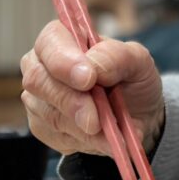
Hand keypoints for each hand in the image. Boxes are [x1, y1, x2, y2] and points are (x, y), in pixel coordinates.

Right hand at [20, 21, 165, 155]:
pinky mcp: (41, 125)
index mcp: (65, 38)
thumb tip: (93, 66)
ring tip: (109, 130)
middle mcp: (43, 65)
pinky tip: (101, 138)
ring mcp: (39, 96)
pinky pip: (53, 135)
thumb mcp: (138, 62)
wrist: (139, 116)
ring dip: (81, 126)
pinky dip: (82, 141)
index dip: (64, 61)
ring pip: (47, 112)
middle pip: (39, 80)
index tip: (88, 79)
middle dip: (71, 101)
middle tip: (96, 119)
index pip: (50, 42)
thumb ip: (117, 56)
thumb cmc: (133, 81)